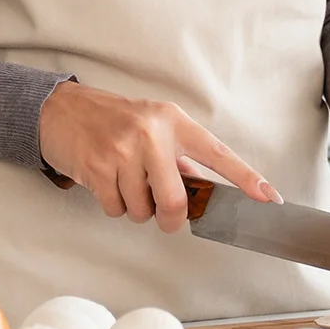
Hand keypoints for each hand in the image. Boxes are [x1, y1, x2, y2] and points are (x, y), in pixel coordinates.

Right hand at [38, 80, 277, 232]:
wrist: (60, 110)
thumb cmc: (111, 120)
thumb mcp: (151, 126)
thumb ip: (178, 157)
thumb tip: (202, 190)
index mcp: (173, 122)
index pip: (217, 155)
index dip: (246, 178)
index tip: (269, 198)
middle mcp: (152, 134)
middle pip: (176, 201)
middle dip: (170, 218)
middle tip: (163, 214)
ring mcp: (124, 152)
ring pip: (144, 211)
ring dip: (136, 209)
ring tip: (124, 182)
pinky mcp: (98, 169)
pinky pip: (117, 210)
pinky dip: (113, 205)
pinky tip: (105, 182)